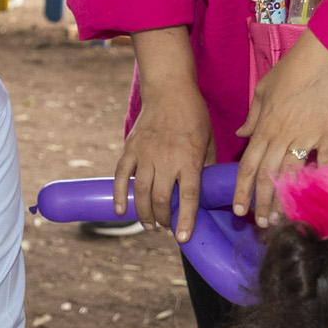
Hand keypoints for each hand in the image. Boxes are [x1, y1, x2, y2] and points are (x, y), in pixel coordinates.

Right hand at [113, 43, 212, 238]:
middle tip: (166, 227)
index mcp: (189, 160)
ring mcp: (146, 155)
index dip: (185, 220)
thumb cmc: (194, 115)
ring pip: (142, 192)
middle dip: (163, 219)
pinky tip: (121, 210)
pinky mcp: (131, 149)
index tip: (182, 238)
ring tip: (149, 224)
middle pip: (161, 199)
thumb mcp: (208, 141)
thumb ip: (205, 166)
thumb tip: (205, 190)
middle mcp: (167, 160)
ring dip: (144, 212)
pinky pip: (121, 176)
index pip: (188, 197)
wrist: (169, 90)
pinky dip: (119, 194)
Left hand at [232, 30, 327, 219]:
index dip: (242, 189)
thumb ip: (252, 117)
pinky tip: (318, 196)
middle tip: (261, 223)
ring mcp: (306, 137)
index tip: (239, 209)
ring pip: (291, 174)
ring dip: (285, 198)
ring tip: (282, 218)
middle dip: (261, 202)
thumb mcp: (262, 91)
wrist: (324, 58)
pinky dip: (322, 179)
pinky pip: (325, 162)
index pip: (248, 165)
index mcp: (265, 128)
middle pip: (267, 175)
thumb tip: (241, 135)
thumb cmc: (291, 72)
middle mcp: (282, 136)